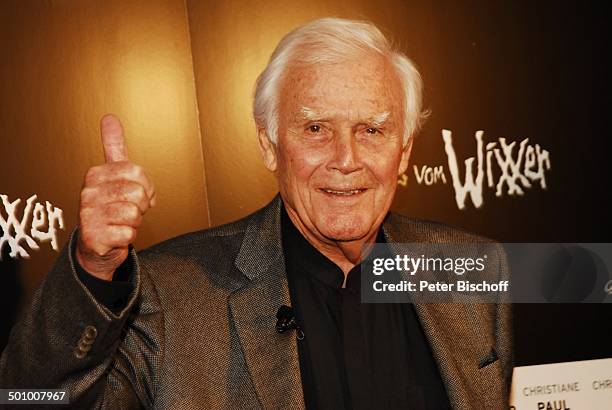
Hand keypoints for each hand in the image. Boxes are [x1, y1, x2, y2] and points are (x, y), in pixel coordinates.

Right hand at [75, 114, 154, 280]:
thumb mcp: (113, 175)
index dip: (145, 186)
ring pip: (133, 212)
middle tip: (129, 210)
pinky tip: (116, 235)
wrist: (97, 244)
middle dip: (141, 205)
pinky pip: (129, 233)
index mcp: (95, 174)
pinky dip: (128, 236)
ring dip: (134, 221)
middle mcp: (88, 192)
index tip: (136, 192)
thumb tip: (109, 118)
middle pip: (137, 192)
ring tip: (122, 221)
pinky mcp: (93, 237)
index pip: (136, 172)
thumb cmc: (110, 207)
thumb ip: (113, 147)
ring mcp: (88, 215)